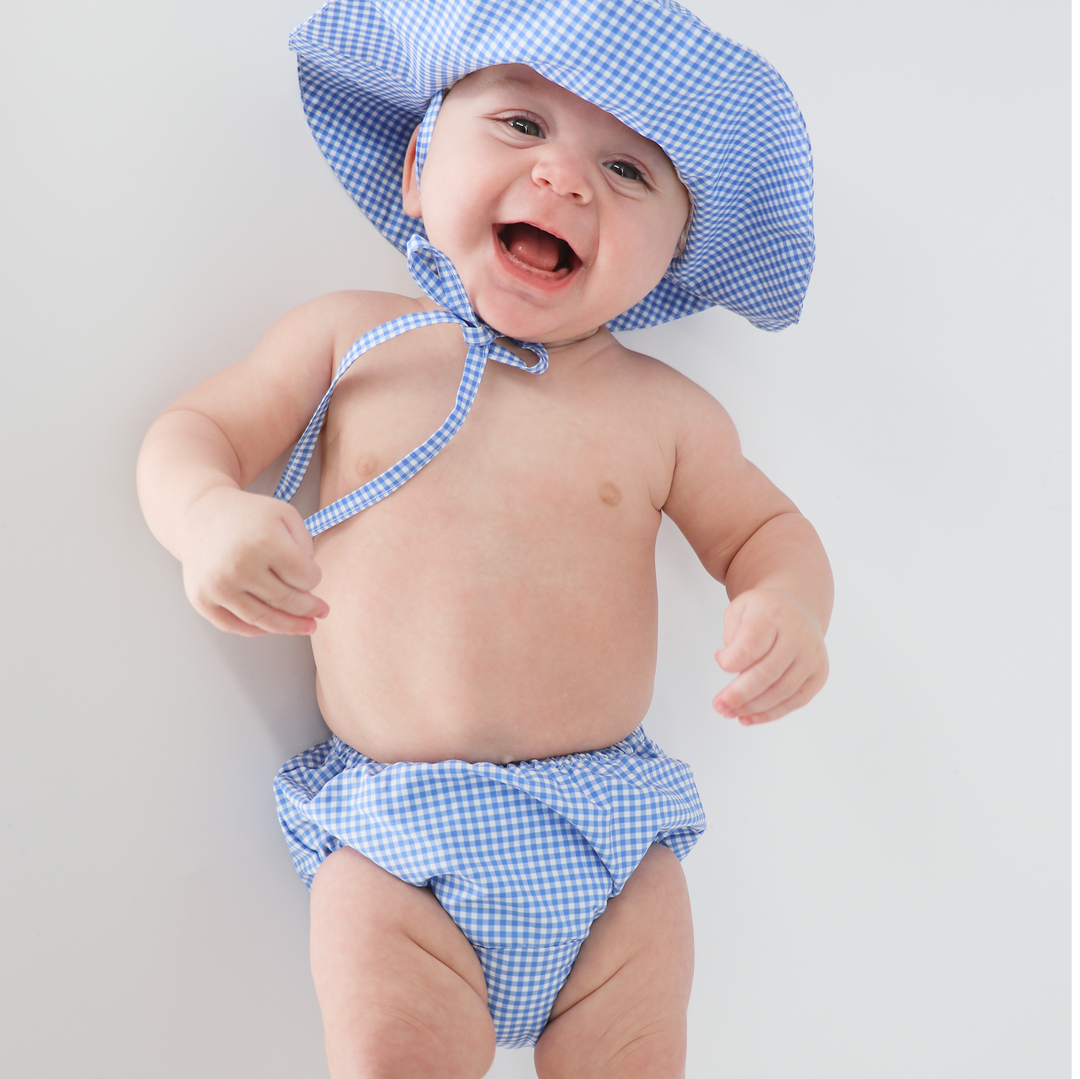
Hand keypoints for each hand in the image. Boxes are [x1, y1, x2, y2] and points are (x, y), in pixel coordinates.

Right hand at [178, 487, 328, 636]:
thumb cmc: (248, 516)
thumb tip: (308, 586)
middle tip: (322, 612)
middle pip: (287, 601)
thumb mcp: (285, 515)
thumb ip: (305, 546)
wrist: (199, 514)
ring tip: (306, 627)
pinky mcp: (201, 599)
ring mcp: (218, 586)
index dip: (314, 579)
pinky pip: (234, 625)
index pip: (305, 578)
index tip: (313, 577)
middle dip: (309, 610)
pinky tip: (273, 627)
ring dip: (289, 627)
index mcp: (264, 541)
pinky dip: (257, 630)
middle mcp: (239, 566)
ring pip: (263, 619)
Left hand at [712, 588, 827, 724]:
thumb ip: (731, 634)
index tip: (720, 661)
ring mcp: (811, 656)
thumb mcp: (739, 609)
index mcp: (774, 615)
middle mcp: (798, 635)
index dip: (731, 661)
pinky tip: (750, 717)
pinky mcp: (819, 674)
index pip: (751, 646)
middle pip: (766, 673)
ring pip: (781, 691)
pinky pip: (796, 701)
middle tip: (719, 705)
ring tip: (731, 712)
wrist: (798, 608)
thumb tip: (727, 663)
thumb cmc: (765, 612)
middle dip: (738, 694)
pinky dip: (771, 713)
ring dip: (752, 708)